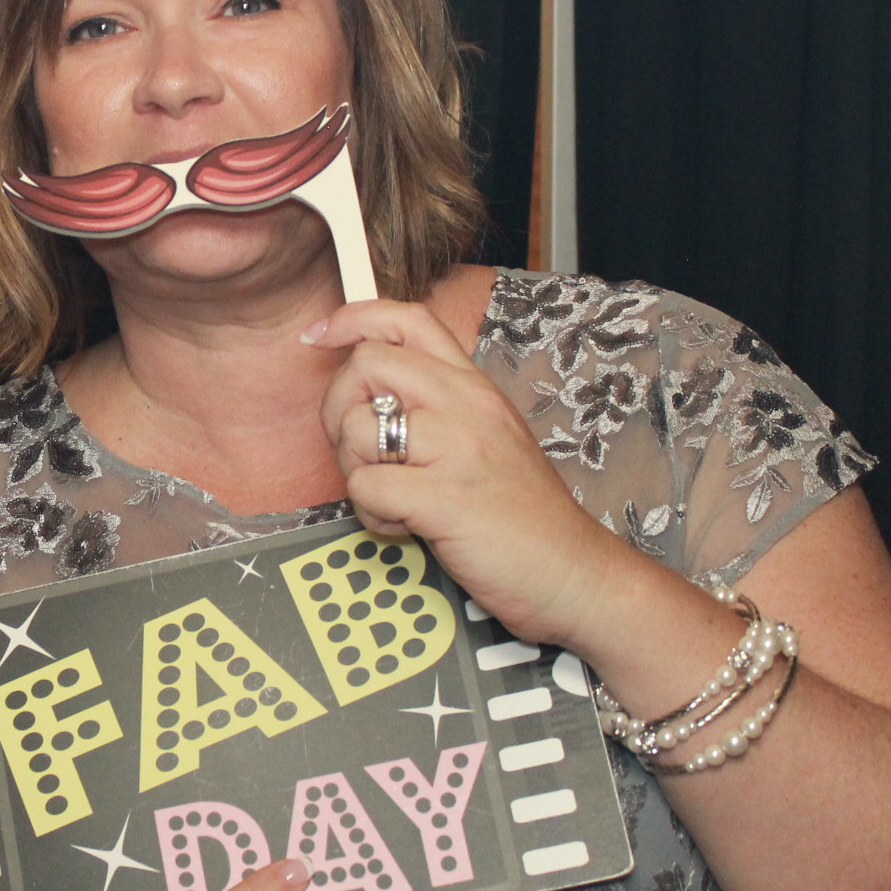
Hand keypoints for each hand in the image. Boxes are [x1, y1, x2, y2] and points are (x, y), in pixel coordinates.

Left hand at [310, 300, 636, 647]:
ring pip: (357, 427)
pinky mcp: (443, 497)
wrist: (572, 571)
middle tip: (363, 453)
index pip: (407, 319)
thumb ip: (435, 406)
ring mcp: (457, 448)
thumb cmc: (520, 513)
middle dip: (339, 409)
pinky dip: (371, 514)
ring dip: (356, 470)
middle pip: (366, 364)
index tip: (318, 337)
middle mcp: (466, 404)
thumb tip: (366, 387)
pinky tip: (405, 526)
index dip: (351, 318)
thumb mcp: (485, 436)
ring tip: (394, 498)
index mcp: (474, 386)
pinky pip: (365, 487)